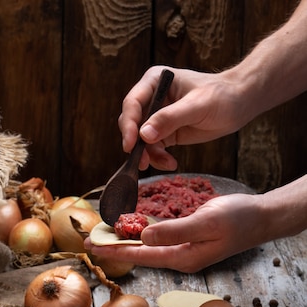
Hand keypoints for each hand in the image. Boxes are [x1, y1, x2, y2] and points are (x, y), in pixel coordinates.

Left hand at [86, 193, 264, 272]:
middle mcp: (180, 258)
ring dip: (125, 240)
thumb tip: (143, 236)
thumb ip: (175, 230)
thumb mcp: (206, 222)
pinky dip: (141, 233)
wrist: (262, 218)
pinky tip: (130, 228)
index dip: (115, 251)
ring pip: (147, 247)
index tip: (93, 247)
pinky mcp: (187, 240)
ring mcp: (184, 251)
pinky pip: (158, 239)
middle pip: (140, 254)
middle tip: (89, 242)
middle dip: (114, 248)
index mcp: (182, 258)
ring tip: (104, 236)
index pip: (141, 256)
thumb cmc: (239, 219)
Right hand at [118, 66, 245, 170]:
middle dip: (136, 144)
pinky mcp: (164, 132)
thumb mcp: (196, 106)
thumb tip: (143, 135)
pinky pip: (153, 149)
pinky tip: (171, 163)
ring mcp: (156, 117)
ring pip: (140, 140)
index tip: (130, 145)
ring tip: (167, 162)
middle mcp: (151, 98)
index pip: (133, 103)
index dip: (128, 125)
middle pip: (132, 124)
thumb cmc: (222, 96)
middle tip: (142, 162)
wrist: (238, 104)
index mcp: (155, 82)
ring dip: (149, 155)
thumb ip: (170, 119)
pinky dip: (158, 158)